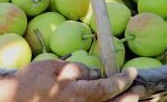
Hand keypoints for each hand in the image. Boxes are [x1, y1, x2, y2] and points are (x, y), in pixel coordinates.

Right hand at [0, 60, 140, 101]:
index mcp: (76, 94)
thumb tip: (95, 73)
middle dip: (128, 99)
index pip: (108, 88)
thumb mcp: (53, 67)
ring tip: (128, 100)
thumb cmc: (28, 82)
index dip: (123, 81)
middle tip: (138, 91)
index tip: (131, 73)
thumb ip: (77, 70)